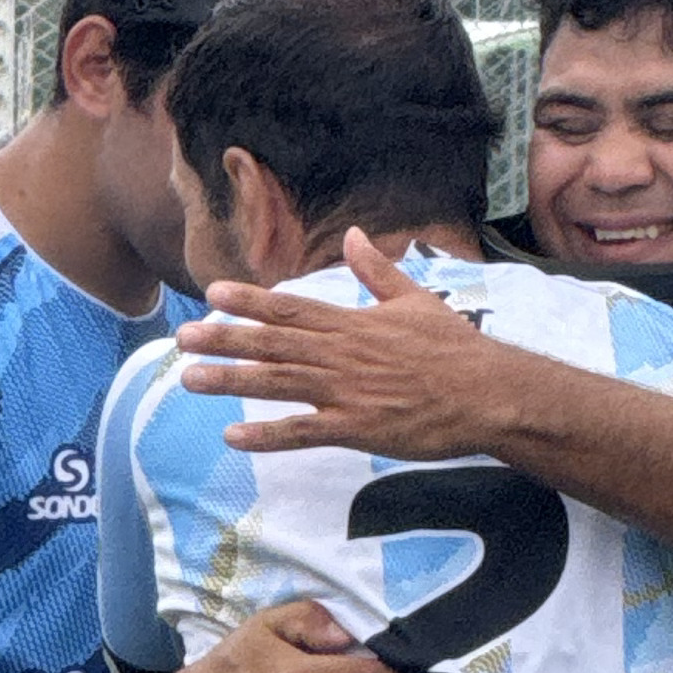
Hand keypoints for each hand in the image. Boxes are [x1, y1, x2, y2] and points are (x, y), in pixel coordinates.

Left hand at [180, 232, 509, 458]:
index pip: (291, 308)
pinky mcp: (358, 429)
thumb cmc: (456, 349)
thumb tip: (356, 236)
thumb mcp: (416, 300)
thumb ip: (377, 272)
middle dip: (225, 338)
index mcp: (354, 323)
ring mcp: (348, 392)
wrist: (489, 394)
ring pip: (279, 383)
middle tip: (183, 337)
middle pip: (273, 344)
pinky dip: (267, 435)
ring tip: (190, 379)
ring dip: (232, 381)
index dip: (249, 301)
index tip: (213, 293)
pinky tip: (233, 436)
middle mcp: (343, 354)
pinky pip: (304, 432)